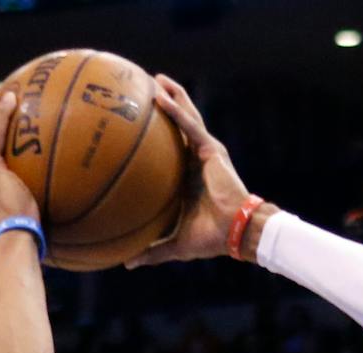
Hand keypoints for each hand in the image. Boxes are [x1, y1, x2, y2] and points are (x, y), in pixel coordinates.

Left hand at [125, 75, 250, 266]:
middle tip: (147, 86)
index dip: (160, 132)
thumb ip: (152, 251)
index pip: (173, 148)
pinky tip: (160, 97)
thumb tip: (127, 263)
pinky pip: (189, 126)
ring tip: (156, 79)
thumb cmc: (210, 239)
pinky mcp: (211, 150)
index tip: (141, 121)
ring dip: (172, 96)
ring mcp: (206, 152)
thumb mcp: (174, 244)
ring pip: (187, 117)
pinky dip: (176, 111)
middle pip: (180, 125)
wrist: (235, 233)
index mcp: (189, 176)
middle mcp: (198, 159)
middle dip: (167, 104)